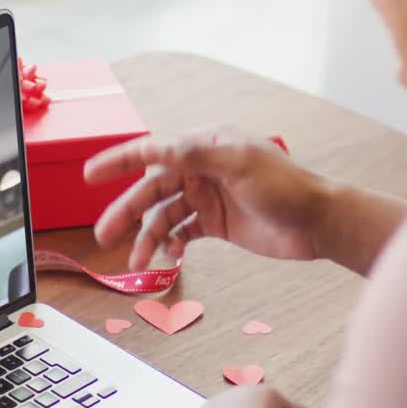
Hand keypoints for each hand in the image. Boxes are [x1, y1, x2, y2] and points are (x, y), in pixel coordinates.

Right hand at [86, 128, 331, 269]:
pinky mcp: (215, 224)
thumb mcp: (241, 165)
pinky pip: (181, 233)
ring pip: (163, 216)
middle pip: (151, 190)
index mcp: (205, 146)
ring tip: (136, 262)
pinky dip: (171, 245)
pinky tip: (171, 257)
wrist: (317, 223)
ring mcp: (207, 197)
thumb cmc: (285, 187)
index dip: (119, 162)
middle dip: (126, 212)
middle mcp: (201, 169)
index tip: (89, 174)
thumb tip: (161, 147)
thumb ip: (199, 155)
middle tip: (102, 235)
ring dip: (148, 238)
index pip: (153, 151)